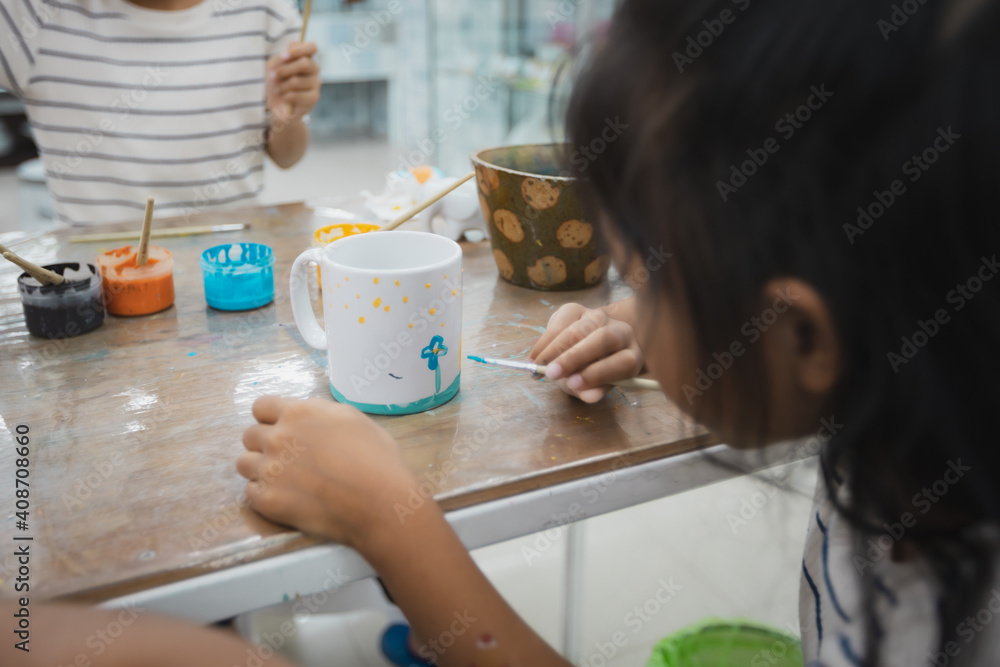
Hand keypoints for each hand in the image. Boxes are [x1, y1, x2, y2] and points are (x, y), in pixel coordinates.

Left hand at [236, 396, 415, 550]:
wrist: (379, 503)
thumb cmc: (376, 459)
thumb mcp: (352, 418)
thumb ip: (320, 412)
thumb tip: (305, 415)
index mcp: (298, 413)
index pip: (260, 406)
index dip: (270, 418)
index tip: (280, 428)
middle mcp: (278, 438)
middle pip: (249, 435)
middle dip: (264, 444)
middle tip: (286, 457)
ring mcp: (269, 470)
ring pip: (243, 463)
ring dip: (259, 468)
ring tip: (282, 479)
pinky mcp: (267, 500)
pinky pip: (249, 492)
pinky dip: (264, 494)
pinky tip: (286, 498)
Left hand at [266, 42, 320, 123]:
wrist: (277, 107)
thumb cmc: (276, 84)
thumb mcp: (274, 67)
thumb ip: (283, 57)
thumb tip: (293, 43)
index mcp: (306, 59)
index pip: (312, 47)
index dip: (299, 49)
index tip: (284, 55)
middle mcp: (314, 70)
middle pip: (305, 63)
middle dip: (285, 70)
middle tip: (273, 76)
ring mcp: (316, 84)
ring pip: (297, 80)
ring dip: (282, 85)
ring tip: (279, 89)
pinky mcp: (314, 98)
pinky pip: (296, 94)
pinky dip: (285, 96)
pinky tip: (284, 97)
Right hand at [529, 303, 643, 402]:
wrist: (588, 349)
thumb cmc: (593, 373)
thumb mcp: (594, 387)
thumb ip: (592, 391)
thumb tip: (590, 397)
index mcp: (632, 356)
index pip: (623, 362)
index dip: (599, 373)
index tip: (574, 384)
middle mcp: (620, 332)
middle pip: (603, 339)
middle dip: (574, 357)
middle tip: (551, 374)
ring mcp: (599, 317)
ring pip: (578, 329)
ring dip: (554, 348)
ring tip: (537, 366)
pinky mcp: (578, 309)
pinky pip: (559, 321)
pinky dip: (545, 340)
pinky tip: (535, 356)